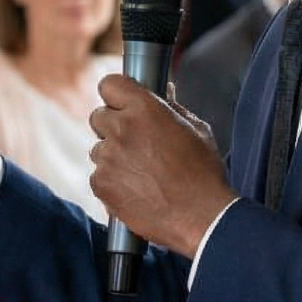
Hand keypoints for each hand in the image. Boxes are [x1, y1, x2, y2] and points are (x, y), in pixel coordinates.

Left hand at [88, 76, 236, 258]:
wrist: (201, 217)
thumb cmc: (203, 173)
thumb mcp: (196, 130)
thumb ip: (173, 107)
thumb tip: (163, 90)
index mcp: (145, 109)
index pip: (109, 84)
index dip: (116, 94)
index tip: (121, 103)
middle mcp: (121, 129)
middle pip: (98, 117)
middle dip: (113, 126)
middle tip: (135, 143)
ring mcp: (107, 157)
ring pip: (98, 149)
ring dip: (112, 157)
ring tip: (141, 173)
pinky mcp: (100, 184)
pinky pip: (98, 176)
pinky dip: (111, 182)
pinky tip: (136, 190)